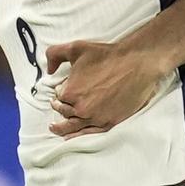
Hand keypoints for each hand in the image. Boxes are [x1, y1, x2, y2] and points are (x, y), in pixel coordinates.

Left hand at [45, 40, 164, 137]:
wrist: (136, 63)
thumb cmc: (107, 55)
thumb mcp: (75, 48)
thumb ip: (54, 54)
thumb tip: (48, 70)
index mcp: (71, 92)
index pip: (59, 97)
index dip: (61, 91)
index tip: (64, 87)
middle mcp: (81, 108)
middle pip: (65, 112)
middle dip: (60, 107)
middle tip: (57, 104)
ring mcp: (96, 118)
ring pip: (73, 126)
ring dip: (62, 127)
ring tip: (55, 128)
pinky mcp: (110, 123)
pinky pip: (89, 133)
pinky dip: (78, 136)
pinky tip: (70, 137)